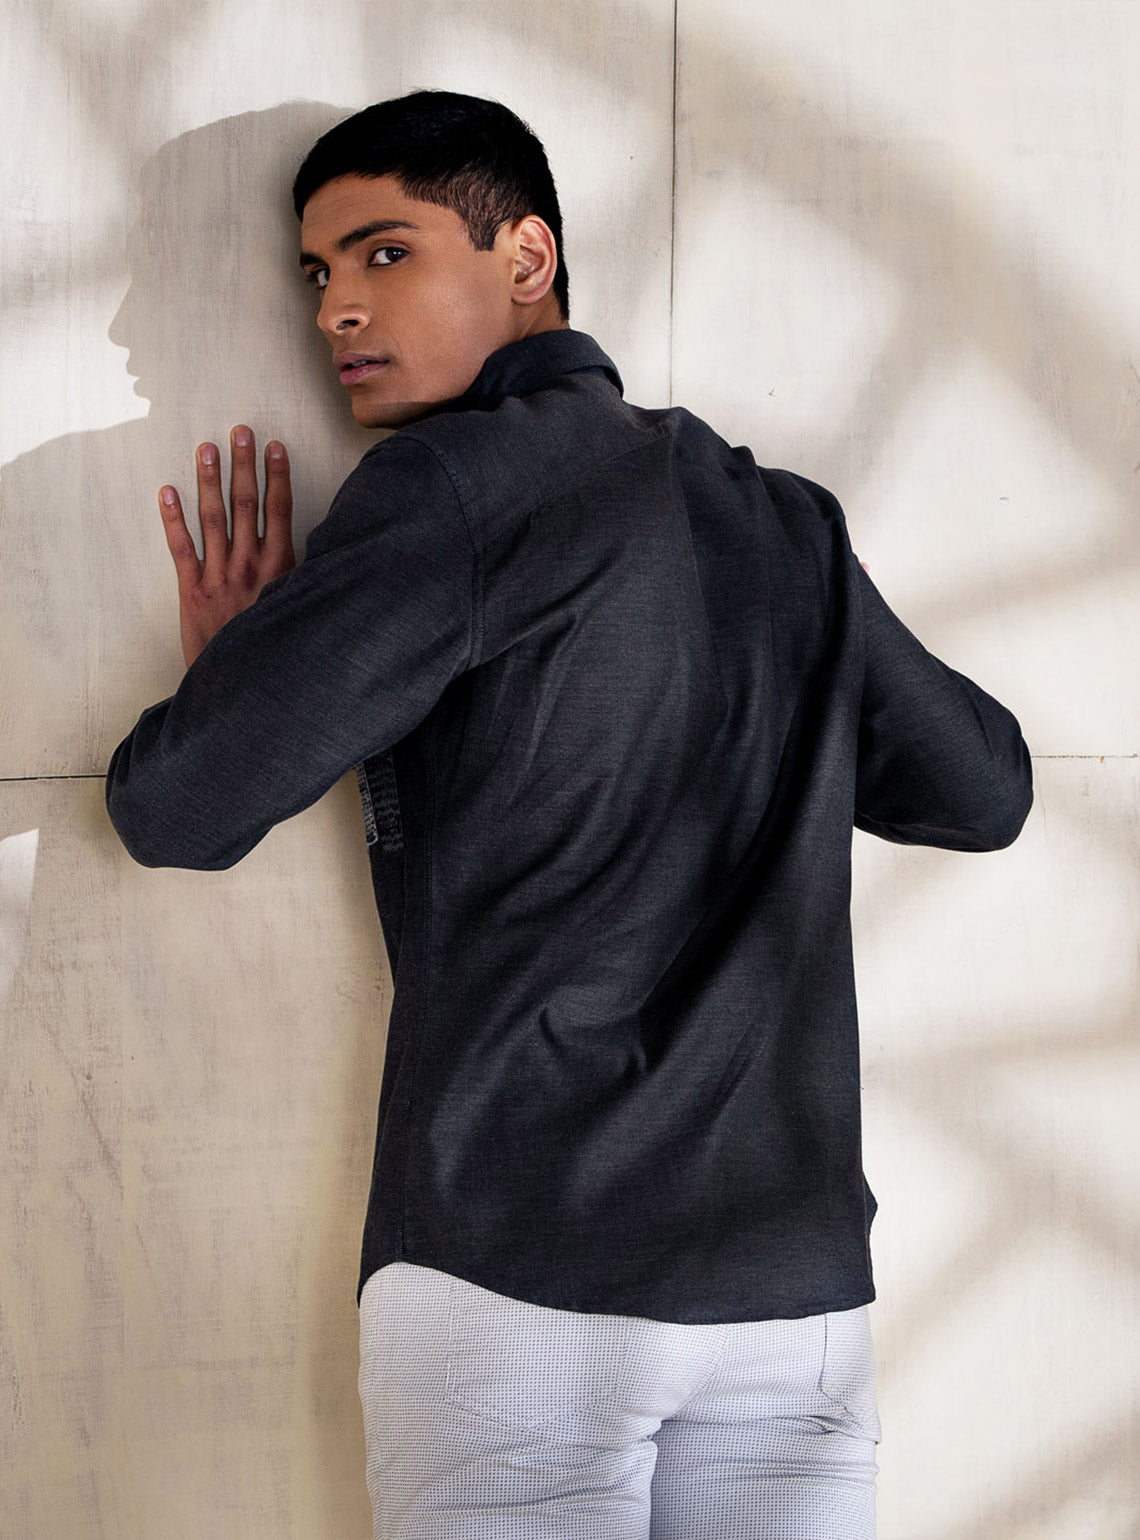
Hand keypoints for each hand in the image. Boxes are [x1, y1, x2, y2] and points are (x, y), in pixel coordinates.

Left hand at [159, 425, 295, 667]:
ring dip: (210, 480)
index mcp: (280, 570)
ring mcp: (219, 577)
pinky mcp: (193, 591)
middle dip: (243, 465)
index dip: (277, 476)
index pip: (279, 512)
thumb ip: (302, 578)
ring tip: (206, 447)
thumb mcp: (300, 610)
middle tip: (240, 431)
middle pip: (247, 505)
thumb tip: (324, 550)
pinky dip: (173, 519)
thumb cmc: (273, 646)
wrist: (241, 687)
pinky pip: (181, 548)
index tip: (274, 447)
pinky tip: (168, 491)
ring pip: (214, 519)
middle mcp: (250, 567)